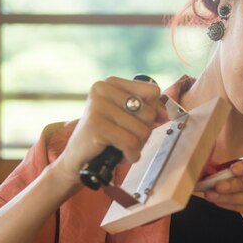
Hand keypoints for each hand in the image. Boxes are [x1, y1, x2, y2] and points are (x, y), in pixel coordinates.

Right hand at [53, 76, 167, 187]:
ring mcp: (97, 106)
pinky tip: (122, 156)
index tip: (144, 123)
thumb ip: (147, 110)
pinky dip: (131, 155)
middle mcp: (102, 89)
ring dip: (137, 146)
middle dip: (143, 132)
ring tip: (122, 148)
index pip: (152, 91)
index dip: (155, 110)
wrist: (77, 160)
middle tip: (127, 139)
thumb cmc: (105, 137)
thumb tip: (165, 114)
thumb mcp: (126, 117)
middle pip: (149, 112)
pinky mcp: (96, 125)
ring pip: (142, 129)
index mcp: (111, 83)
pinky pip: (130, 142)